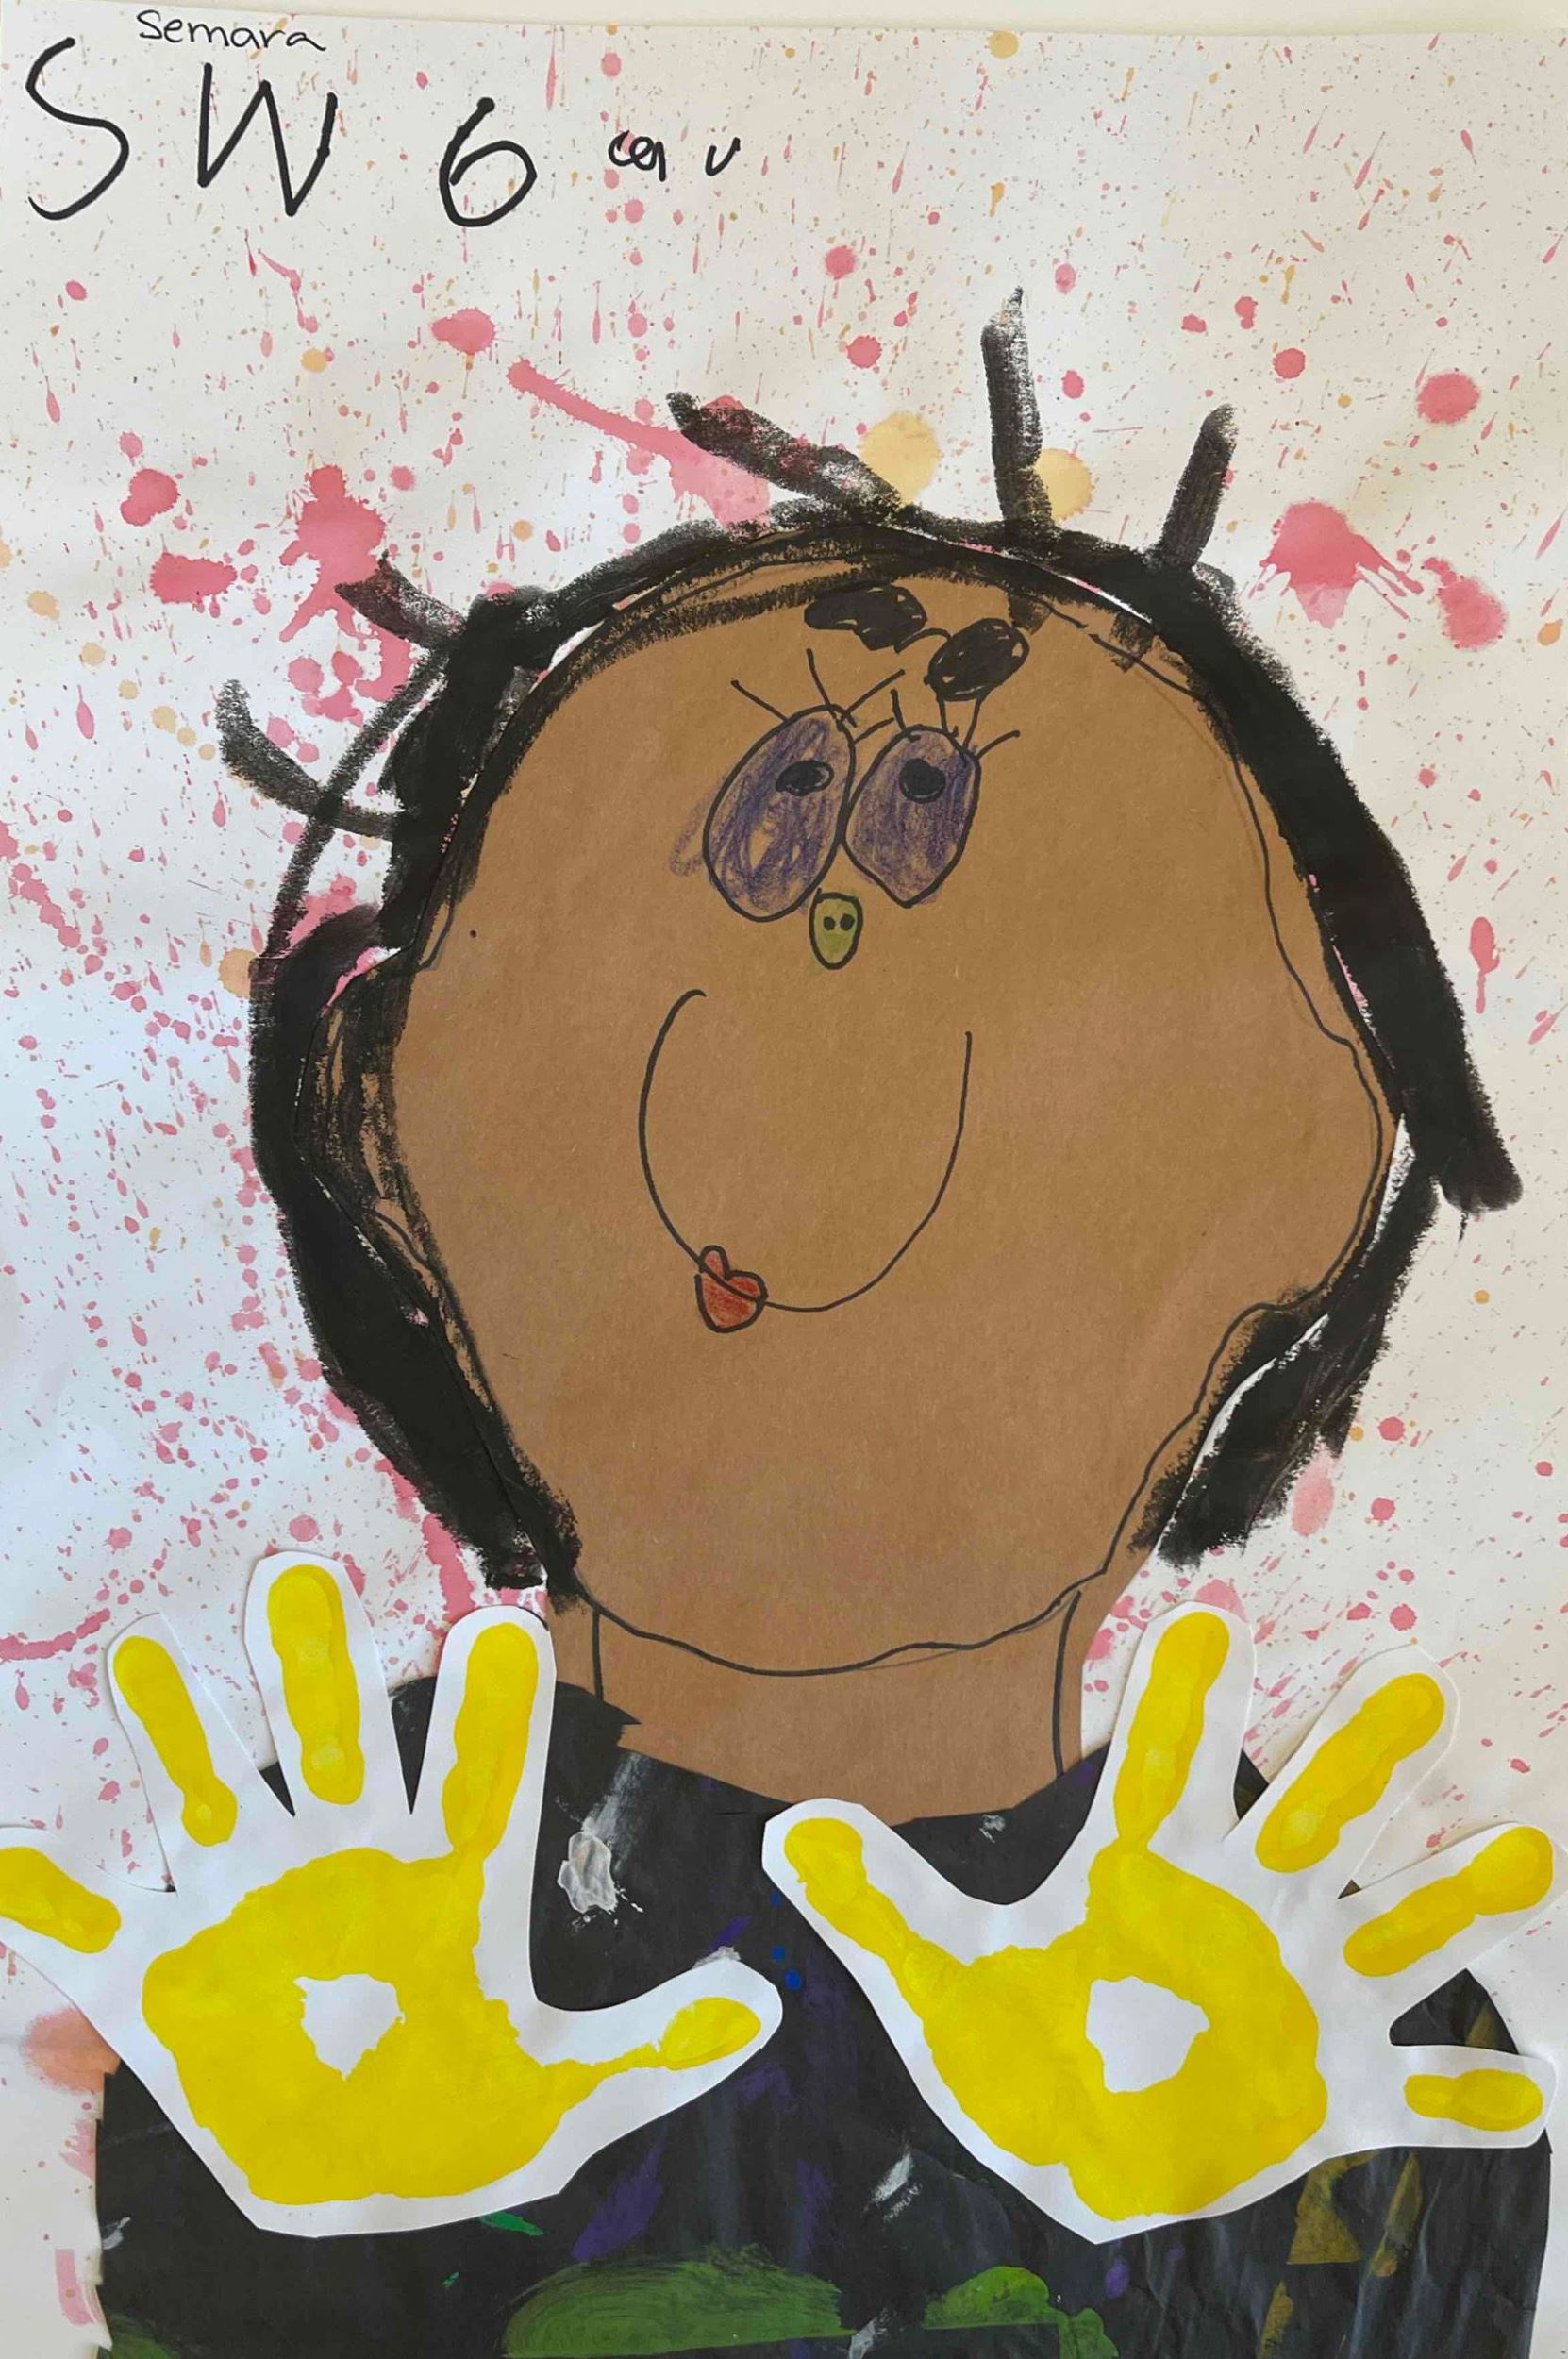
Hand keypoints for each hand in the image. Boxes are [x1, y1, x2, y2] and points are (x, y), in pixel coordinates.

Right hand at [0, 1555, 778, 2235]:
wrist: (351, 2193)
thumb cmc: (464, 2121)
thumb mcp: (568, 2097)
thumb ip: (656, 2046)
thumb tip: (768, 1999)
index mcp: (445, 1884)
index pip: (480, 1779)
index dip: (493, 1706)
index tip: (504, 1617)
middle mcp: (339, 1865)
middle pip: (329, 1744)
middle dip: (312, 1666)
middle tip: (295, 1573)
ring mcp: (239, 1911)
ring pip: (204, 1795)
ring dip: (174, 1734)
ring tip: (147, 1656)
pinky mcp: (153, 1982)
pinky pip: (84, 1931)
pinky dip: (42, 1903)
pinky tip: (9, 1860)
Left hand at [765, 1604, 1560, 2241]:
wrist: (1075, 2160)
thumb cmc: (1017, 2054)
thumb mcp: (941, 1985)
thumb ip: (880, 1906)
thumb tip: (785, 1833)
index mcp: (1145, 1873)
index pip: (1165, 1769)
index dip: (1184, 1702)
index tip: (1210, 1617)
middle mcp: (1242, 1912)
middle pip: (1308, 1819)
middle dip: (1359, 1761)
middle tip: (1414, 1684)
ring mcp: (1301, 2001)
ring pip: (1395, 1933)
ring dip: (1456, 1899)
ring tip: (1524, 1853)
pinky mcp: (1335, 2095)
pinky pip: (1419, 2098)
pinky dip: (1475, 2102)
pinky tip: (1532, 2097)